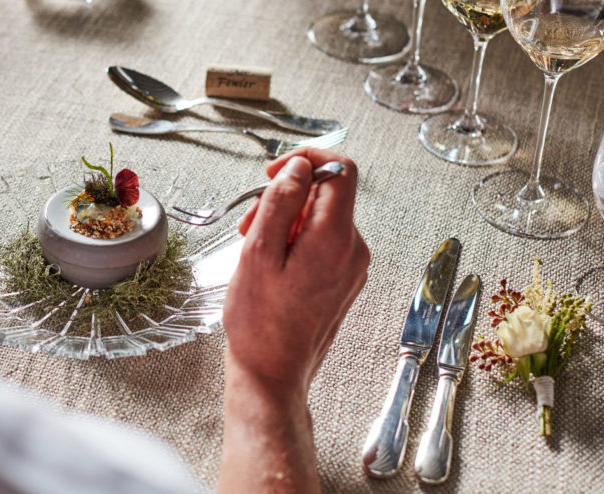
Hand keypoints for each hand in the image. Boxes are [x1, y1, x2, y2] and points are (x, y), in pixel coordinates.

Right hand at [223, 148, 369, 395]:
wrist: (272, 373)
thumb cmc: (260, 322)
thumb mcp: (258, 252)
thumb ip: (279, 203)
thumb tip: (298, 169)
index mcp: (334, 238)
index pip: (340, 169)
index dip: (306, 161)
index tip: (275, 173)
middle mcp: (353, 250)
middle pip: (326, 195)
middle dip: (286, 198)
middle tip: (249, 222)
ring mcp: (352, 267)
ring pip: (321, 220)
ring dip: (286, 222)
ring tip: (254, 248)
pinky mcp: (344, 281)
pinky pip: (323, 243)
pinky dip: (296, 242)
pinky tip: (270, 265)